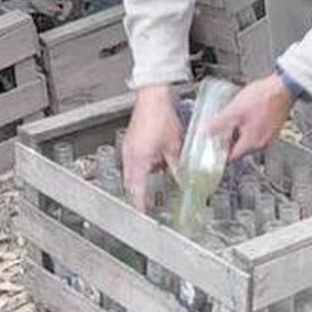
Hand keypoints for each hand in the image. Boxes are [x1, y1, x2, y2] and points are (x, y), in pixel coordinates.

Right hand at [122, 86, 181, 211]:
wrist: (152, 97)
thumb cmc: (161, 116)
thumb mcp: (174, 146)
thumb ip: (177, 166)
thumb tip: (183, 179)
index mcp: (139, 160)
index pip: (137, 190)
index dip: (140, 204)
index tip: (143, 214)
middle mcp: (130, 156)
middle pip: (129, 184)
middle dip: (137, 195)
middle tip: (145, 205)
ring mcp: (127, 148)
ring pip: (129, 173)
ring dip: (137, 182)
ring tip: (148, 188)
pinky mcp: (130, 142)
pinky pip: (130, 162)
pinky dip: (138, 170)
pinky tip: (150, 167)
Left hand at [206, 73, 294, 161]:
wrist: (283, 87)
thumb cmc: (263, 98)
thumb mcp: (234, 110)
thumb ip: (218, 124)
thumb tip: (204, 132)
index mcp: (252, 143)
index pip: (231, 157)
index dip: (218, 152)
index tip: (211, 144)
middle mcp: (262, 143)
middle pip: (239, 149)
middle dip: (227, 140)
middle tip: (218, 129)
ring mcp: (269, 136)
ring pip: (247, 140)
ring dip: (237, 132)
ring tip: (230, 118)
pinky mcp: (272, 127)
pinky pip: (256, 132)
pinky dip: (247, 126)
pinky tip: (244, 114)